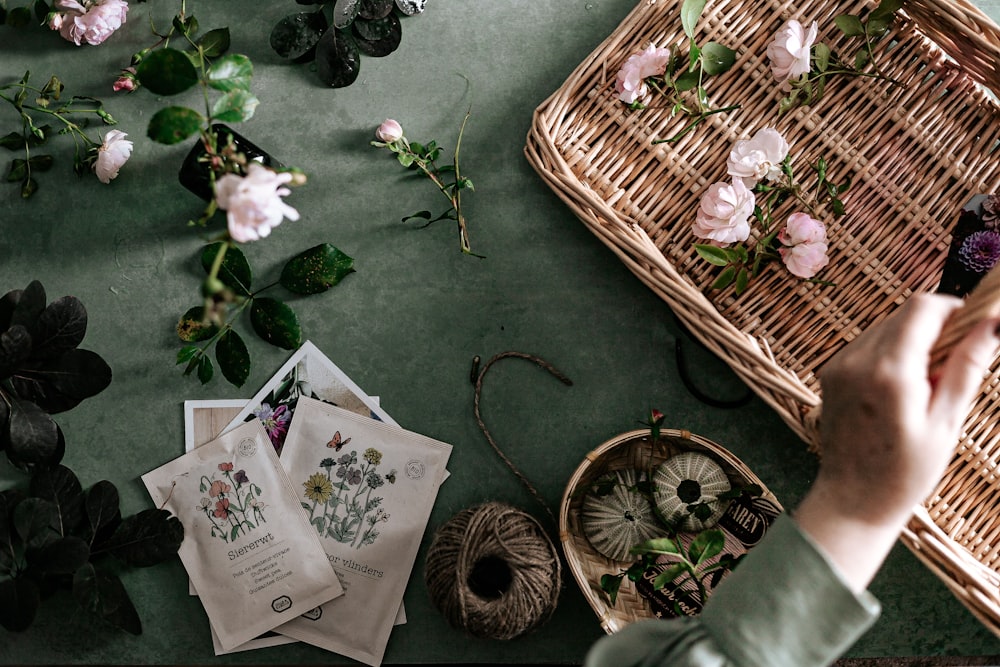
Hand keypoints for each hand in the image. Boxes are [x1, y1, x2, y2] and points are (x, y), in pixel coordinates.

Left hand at [795, 293, 999, 590]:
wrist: (852, 500)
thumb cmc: (904, 472)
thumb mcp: (946, 422)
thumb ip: (968, 367)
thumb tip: (994, 323)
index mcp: (888, 372)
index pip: (922, 307)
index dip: (954, 308)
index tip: (975, 325)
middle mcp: (856, 361)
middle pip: (904, 312)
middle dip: (936, 326)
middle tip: (954, 364)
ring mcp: (838, 365)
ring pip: (885, 326)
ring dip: (913, 339)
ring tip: (927, 385)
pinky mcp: (830, 372)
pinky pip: (867, 344)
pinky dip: (890, 352)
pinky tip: (902, 388)